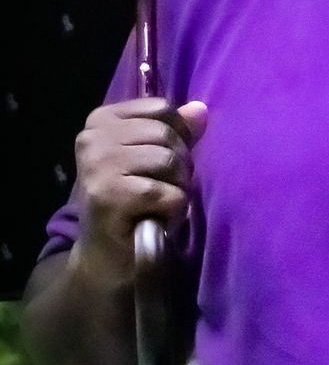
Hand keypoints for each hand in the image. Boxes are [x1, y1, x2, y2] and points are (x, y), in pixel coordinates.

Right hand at [74, 97, 208, 283]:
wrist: (106, 256)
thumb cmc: (131, 202)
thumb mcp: (151, 159)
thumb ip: (175, 131)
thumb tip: (200, 110)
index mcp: (101, 121)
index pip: (161, 108)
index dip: (177, 135)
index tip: (162, 163)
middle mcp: (93, 139)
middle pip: (166, 135)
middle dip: (179, 165)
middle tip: (163, 190)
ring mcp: (97, 166)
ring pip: (169, 162)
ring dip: (177, 188)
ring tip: (159, 204)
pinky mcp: (108, 196)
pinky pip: (167, 194)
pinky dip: (173, 210)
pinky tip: (157, 219)